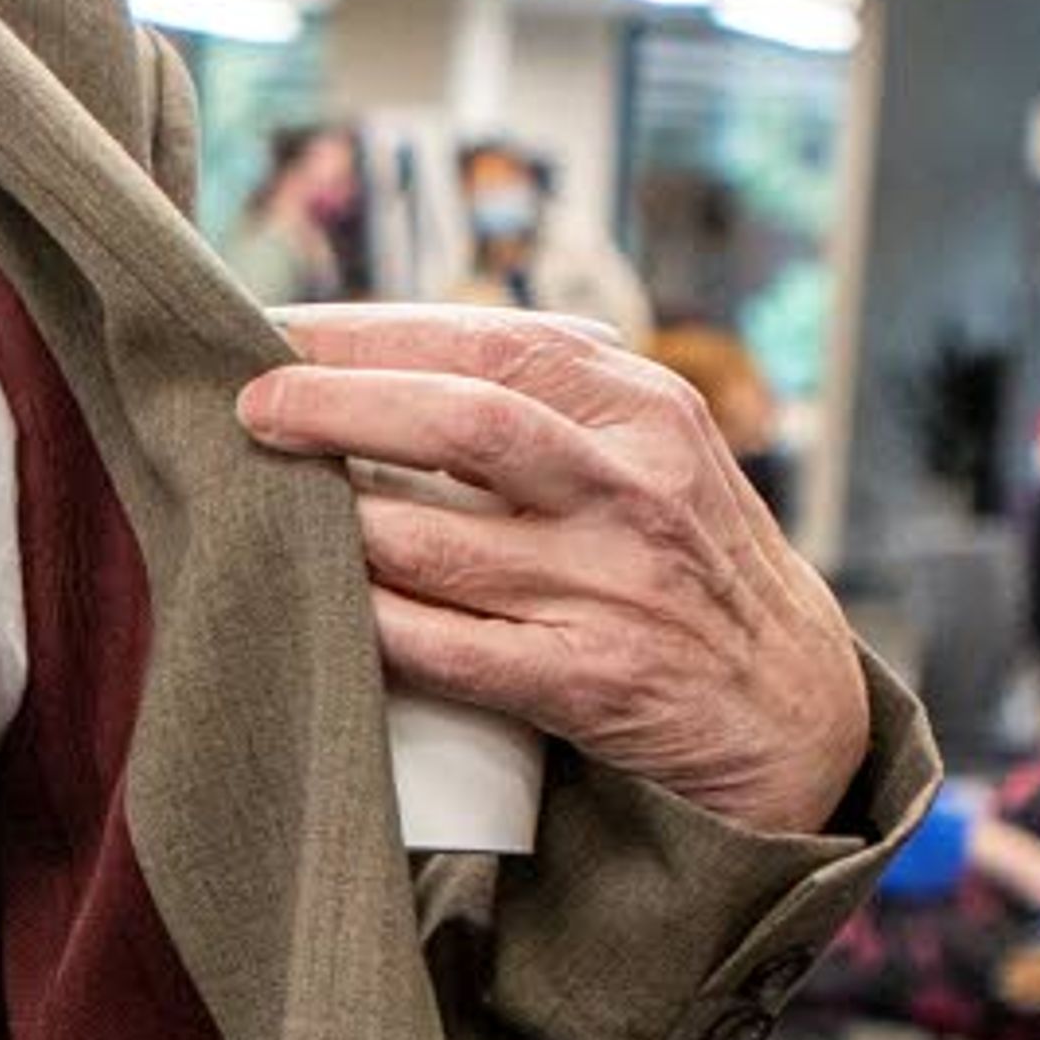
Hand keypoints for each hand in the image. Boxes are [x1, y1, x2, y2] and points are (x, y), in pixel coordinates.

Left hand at [231, 302, 872, 836]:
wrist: (791, 710)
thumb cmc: (685, 561)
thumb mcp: (651, 449)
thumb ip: (546, 397)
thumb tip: (374, 347)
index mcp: (645, 407)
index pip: (488, 340)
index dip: (365, 332)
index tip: (272, 330)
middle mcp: (633, 486)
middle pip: (459, 422)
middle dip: (333, 405)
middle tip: (247, 407)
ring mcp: (611, 586)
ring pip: (429, 541)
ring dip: (330, 523)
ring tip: (265, 505)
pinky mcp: (586, 681)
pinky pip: (440, 648)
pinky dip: (366, 623)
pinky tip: (315, 603)